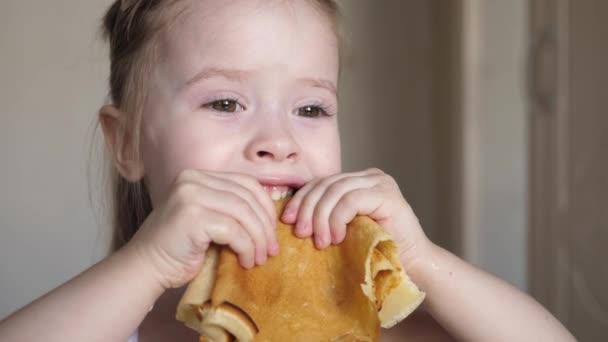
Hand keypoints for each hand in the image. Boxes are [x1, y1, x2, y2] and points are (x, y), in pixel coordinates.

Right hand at [124, 169, 277, 288]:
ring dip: (258, 239)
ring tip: (260, 258)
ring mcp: (190, 195)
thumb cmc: (180, 248)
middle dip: (265, 226)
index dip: (266, 208)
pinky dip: (246, 247)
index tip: (272, 233)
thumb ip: (230, 209)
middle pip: (248, 197)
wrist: (146, 267)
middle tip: (271, 250)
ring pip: (243, 213)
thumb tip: (271, 217)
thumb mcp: (208, 219)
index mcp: (199, 176)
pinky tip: (246, 261)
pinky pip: (234, 230)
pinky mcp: (191, 216)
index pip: (247, 184)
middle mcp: (193, 179)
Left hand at [281, 168, 431, 269]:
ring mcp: (380, 182)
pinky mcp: (388, 194)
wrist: (412, 268)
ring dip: (321, 217)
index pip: (321, 182)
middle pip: (326, 184)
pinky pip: (351, 200)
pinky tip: (337, 238)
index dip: (301, 199)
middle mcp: (369, 176)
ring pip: (335, 191)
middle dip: (307, 208)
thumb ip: (326, 216)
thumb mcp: (344, 229)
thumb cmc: (376, 253)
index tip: (286, 220)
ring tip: (320, 242)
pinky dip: (337, 219)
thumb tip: (290, 216)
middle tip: (300, 233)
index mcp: (357, 181)